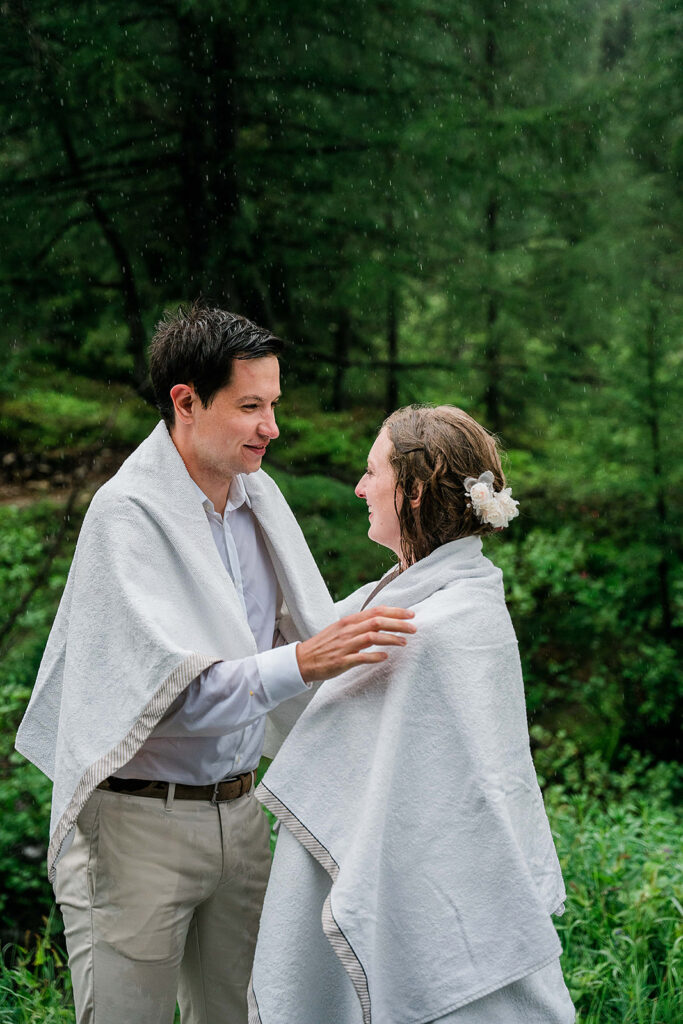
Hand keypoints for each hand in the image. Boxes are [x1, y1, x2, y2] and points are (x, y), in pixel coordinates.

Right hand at [296, 605, 416, 683]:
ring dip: (391, 639)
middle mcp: (348, 630)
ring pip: (372, 637)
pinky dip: (375, 656)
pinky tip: (385, 657)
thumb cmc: (325, 645)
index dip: (395, 611)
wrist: (302, 660)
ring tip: (404, 642)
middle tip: (414, 628)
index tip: (411, 614)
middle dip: (398, 623)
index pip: (376, 611)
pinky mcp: (341, 661)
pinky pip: (361, 657)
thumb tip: (380, 622)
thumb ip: (359, 625)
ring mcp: (345, 645)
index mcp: (349, 621)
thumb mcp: (341, 630)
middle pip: (377, 622)